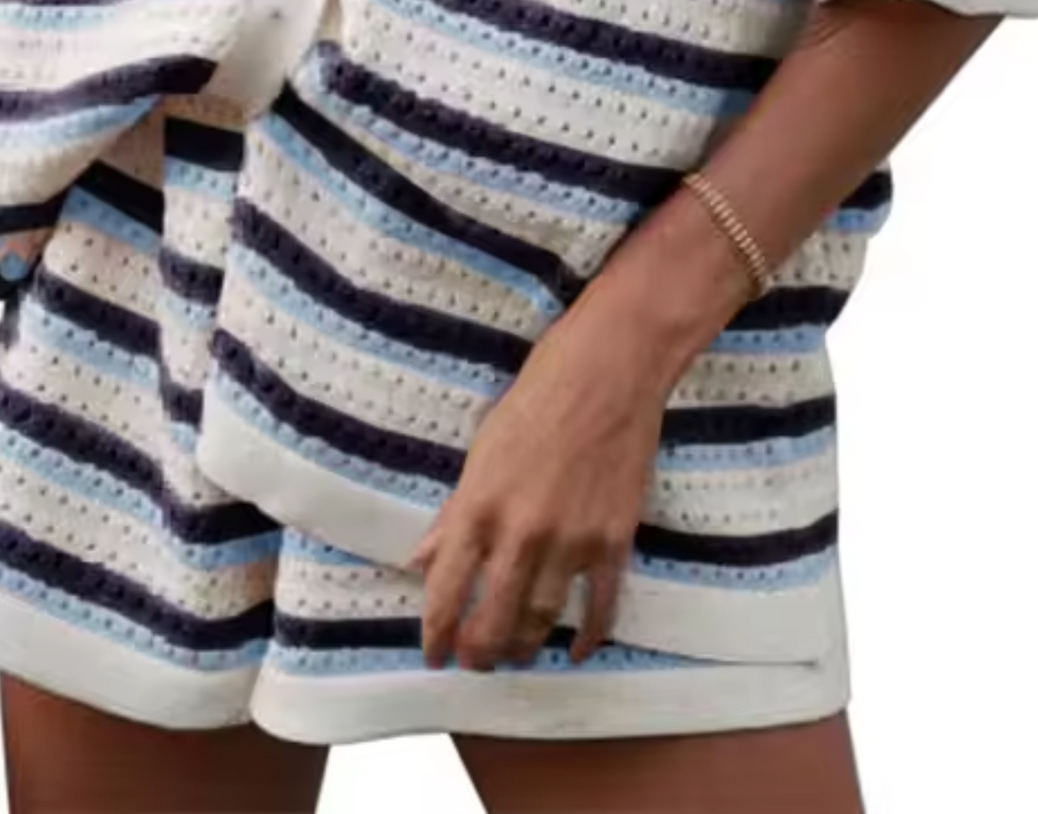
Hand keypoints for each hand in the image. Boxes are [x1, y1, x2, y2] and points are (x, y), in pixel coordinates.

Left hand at [411, 277, 667, 671]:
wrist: (608, 371)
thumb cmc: (537, 396)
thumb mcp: (481, 450)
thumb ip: (454, 512)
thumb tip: (422, 558)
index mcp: (479, 506)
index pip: (446, 590)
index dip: (435, 632)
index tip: (431, 655)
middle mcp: (521, 532)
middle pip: (493, 620)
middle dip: (478, 653)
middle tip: (473, 666)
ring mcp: (572, 540)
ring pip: (542, 620)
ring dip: (525, 648)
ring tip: (515, 658)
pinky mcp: (615, 539)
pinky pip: (602, 605)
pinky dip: (590, 635)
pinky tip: (578, 651)